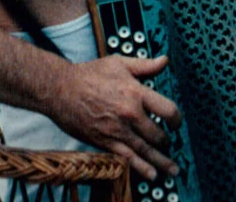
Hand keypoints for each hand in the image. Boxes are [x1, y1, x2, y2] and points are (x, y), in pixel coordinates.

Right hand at [46, 55, 182, 179]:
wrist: (59, 89)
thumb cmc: (89, 73)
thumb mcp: (120, 63)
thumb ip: (145, 65)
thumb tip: (165, 60)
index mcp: (136, 92)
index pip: (167, 109)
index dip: (176, 119)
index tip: (176, 123)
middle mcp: (130, 113)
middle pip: (157, 134)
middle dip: (166, 141)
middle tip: (169, 144)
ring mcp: (117, 130)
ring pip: (145, 149)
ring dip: (161, 161)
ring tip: (173, 170)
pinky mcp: (104, 142)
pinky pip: (126, 158)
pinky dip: (141, 167)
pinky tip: (152, 175)